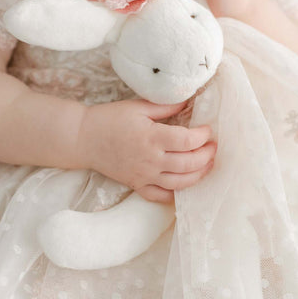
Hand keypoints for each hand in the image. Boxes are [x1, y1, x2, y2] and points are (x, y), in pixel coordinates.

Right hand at [78, 99, 216, 202]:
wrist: (83, 139)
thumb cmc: (109, 119)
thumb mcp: (138, 107)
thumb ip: (165, 107)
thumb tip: (189, 102)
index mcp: (152, 137)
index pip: (187, 141)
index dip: (203, 136)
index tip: (207, 130)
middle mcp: (150, 160)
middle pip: (188, 164)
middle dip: (206, 156)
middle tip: (213, 148)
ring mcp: (144, 175)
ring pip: (179, 183)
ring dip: (198, 175)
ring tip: (207, 165)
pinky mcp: (137, 185)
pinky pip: (160, 196)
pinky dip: (175, 195)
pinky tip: (184, 186)